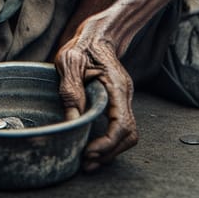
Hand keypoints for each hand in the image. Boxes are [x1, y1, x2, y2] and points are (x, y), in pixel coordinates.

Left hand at [55, 24, 137, 172]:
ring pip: (127, 134)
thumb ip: (71, 90)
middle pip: (129, 135)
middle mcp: (124, 95)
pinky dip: (109, 141)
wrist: (97, 35)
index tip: (88, 152)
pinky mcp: (117, 102)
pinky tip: (93, 145)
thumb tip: (72, 123)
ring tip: (88, 159)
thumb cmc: (82, 45)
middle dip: (109, 153)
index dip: (107, 144)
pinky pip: (119, 127)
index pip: (122, 125)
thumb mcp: (70, 62)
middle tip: (86, 162)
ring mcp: (122, 99)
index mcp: (116, 85)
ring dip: (110, 150)